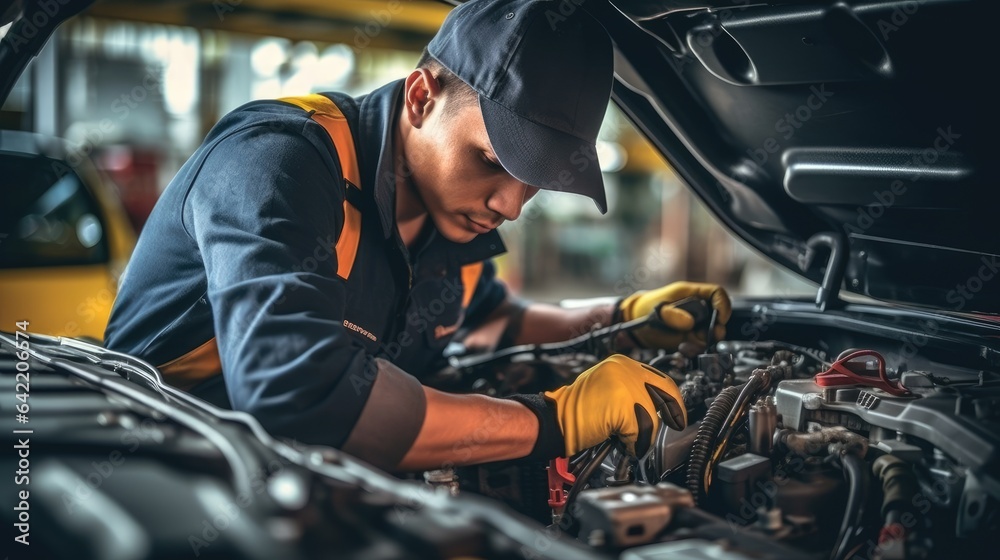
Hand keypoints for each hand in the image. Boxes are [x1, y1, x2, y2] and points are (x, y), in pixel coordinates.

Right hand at [542, 354, 685, 456]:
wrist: (555, 419)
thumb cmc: (577, 410)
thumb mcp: (606, 388)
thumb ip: (630, 390)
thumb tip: (655, 404)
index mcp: (621, 363)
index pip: (659, 377)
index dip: (671, 396)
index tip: (675, 410)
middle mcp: (625, 369)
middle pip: (665, 390)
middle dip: (674, 410)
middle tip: (675, 423)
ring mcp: (625, 385)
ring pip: (652, 416)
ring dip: (645, 435)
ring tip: (630, 440)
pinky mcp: (623, 404)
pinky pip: (642, 430)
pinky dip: (636, 443)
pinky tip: (622, 443)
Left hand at [618, 281, 730, 349]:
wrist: (634, 327)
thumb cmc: (645, 310)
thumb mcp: (657, 310)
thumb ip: (672, 315)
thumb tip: (689, 322)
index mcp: (692, 293)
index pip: (717, 293)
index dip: (723, 304)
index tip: (721, 318)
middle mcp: (696, 308)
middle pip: (717, 316)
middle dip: (716, 327)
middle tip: (710, 336)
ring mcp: (694, 324)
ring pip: (710, 332)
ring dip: (705, 340)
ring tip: (690, 343)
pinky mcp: (689, 338)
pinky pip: (700, 344)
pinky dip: (695, 348)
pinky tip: (684, 348)